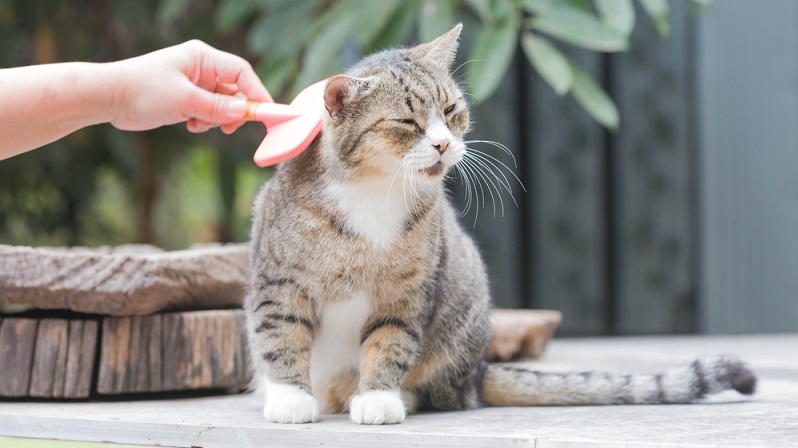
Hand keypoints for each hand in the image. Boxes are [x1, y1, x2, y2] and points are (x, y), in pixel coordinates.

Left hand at [109, 40, 271, 134]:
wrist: (109, 98)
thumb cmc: (143, 90)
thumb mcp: (184, 100)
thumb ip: (217, 107)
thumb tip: (245, 113)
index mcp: (203, 57)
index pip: (242, 72)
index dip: (257, 92)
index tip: (266, 113)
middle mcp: (201, 68)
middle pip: (236, 90)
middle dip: (235, 111)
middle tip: (228, 127)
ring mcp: (195, 84)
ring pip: (223, 105)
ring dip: (216, 119)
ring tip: (197, 124)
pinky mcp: (187, 99)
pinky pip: (210, 112)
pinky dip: (205, 122)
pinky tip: (189, 125)